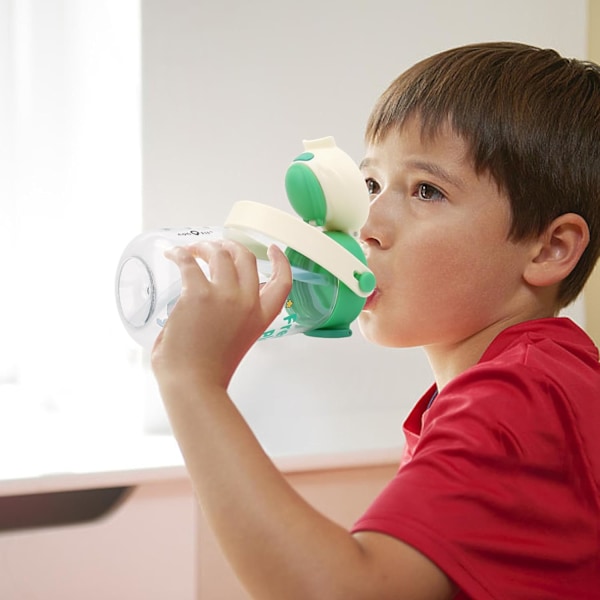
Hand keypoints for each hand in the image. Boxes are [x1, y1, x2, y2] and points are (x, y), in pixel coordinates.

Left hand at [151, 239, 291, 390]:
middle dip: (231, 246)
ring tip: (191, 250)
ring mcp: (225, 296)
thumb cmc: (206, 372)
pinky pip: (189, 262)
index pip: (282, 283)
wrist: (193, 385)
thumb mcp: (235, 342)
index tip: (273, 249)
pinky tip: (172, 254)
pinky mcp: (198, 294)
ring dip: (206, 247)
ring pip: (221, 253)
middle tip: (215, 247)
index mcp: (260, 318)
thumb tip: (202, 310)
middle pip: (246, 258)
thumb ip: (230, 321)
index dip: (280, 262)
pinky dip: (180, 254)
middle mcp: (247, 303)